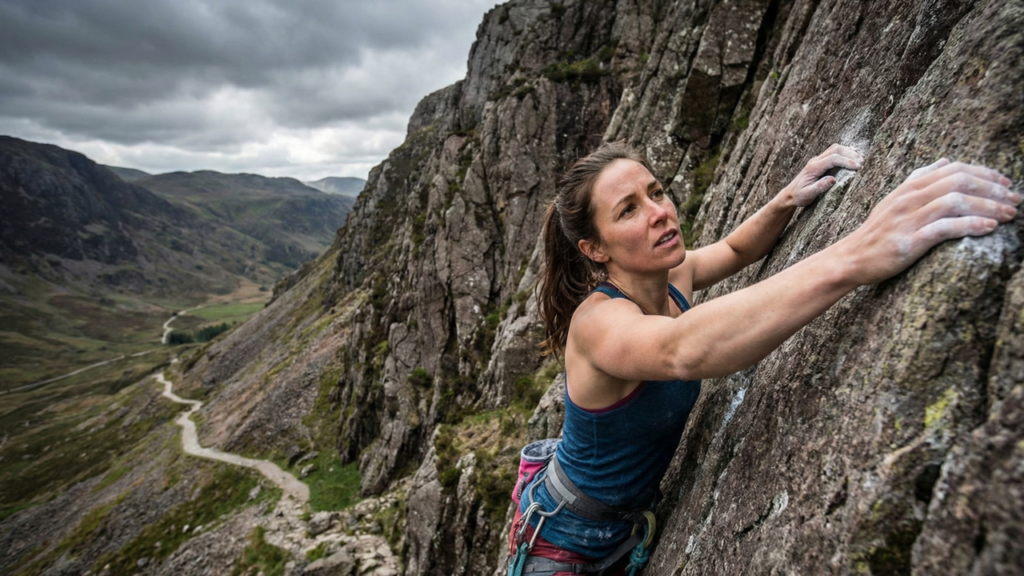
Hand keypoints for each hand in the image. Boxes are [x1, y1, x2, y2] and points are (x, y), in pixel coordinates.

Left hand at [784, 144, 863, 206]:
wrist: (790, 194)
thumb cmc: (799, 196)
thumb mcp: (807, 195)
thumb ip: (819, 187)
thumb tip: (833, 180)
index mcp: (813, 167)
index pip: (832, 159)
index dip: (846, 161)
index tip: (858, 167)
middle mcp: (816, 161)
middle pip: (835, 150)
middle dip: (850, 154)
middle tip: (862, 162)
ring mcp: (818, 160)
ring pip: (835, 149)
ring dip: (849, 152)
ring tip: (861, 159)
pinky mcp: (821, 162)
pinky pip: (834, 152)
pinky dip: (845, 153)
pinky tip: (853, 157)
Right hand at [838, 160, 1018, 285]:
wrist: (852, 258)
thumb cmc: (877, 231)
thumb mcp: (894, 199)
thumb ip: (919, 179)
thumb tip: (944, 161)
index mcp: (909, 187)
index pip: (954, 169)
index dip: (984, 173)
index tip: (1006, 183)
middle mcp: (910, 198)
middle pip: (959, 182)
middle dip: (992, 189)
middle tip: (1014, 199)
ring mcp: (909, 219)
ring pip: (956, 202)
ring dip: (988, 207)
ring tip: (1008, 215)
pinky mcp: (910, 241)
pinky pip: (946, 228)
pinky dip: (971, 225)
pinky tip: (989, 228)